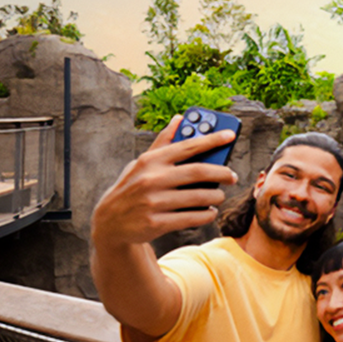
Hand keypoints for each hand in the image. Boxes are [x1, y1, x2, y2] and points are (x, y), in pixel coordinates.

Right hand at [92, 115, 238, 246]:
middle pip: (198, 172)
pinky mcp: (156, 223)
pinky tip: (209, 211)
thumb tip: (179, 118)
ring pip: (199, 197)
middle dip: (221, 173)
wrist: (110, 222)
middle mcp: (152, 179)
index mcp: (151, 160)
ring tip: (219, 195)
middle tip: (232, 176)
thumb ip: (162, 142)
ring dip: (216, 196)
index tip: (231, 135)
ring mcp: (153, 202)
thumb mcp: (141, 163)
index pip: (188, 145)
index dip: (212, 139)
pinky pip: (192, 217)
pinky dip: (206, 214)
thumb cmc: (132, 187)